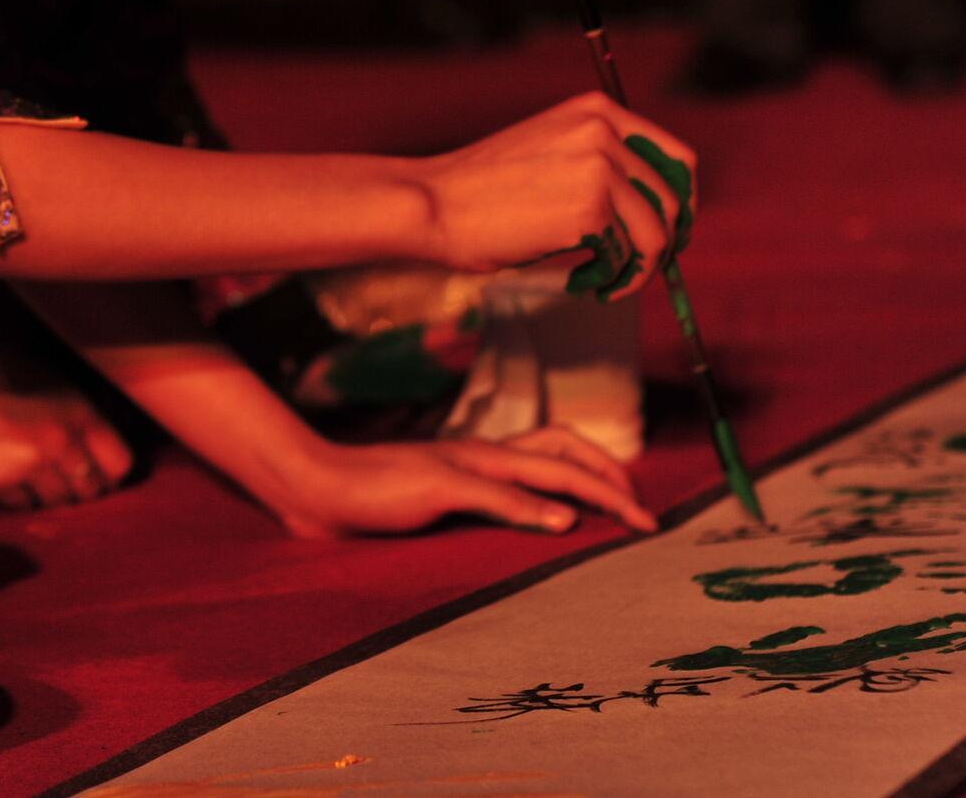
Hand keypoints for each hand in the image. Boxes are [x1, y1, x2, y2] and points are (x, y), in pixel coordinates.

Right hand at [263, 427, 658, 537]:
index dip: (600, 465)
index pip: (557, 443)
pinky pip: (494, 493)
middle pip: (565, 447)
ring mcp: (462, 464)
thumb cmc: (378, 495)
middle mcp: (482, 451)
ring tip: (629, 516)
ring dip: (593, 489)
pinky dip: (532, 505)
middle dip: (613, 477)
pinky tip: (560, 522)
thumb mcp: (443, 498)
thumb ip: (486, 503)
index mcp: (483, 453)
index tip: (630, 501)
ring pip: (544, 464)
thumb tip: (540, 519)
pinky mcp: (438, 484)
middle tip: (645, 514)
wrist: (321, 485)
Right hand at [417, 94, 690, 294]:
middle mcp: (605, 132)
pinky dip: (613, 280)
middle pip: (671, 200)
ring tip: (607, 283)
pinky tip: (584, 284)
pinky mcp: (591, 211)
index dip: (681, 203)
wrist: (435, 203)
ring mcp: (600, 169)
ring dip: (639, 270)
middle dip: (665, 243)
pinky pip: (626, 257)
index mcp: (597, 111)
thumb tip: (653, 212)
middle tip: (638, 270)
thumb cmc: (483, 188)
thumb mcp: (550, 150)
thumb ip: (599, 163)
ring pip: (656, 235)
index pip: (676, 159)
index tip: (670, 233)